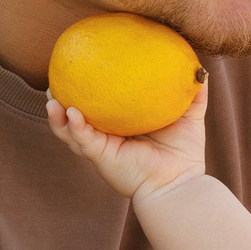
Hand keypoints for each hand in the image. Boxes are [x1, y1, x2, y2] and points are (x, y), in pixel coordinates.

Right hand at [47, 73, 208, 200]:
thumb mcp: (189, 116)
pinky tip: (72, 113)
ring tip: (50, 98)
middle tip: (54, 81)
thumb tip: (200, 68)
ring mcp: (102, 148)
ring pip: (70, 131)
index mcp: (122, 125)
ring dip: (58, 116)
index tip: (79, 67)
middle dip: (61, 101)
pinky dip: (74, 127)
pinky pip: (84, 140)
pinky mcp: (102, 158)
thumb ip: (192, 93)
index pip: (100, 105)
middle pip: (76, 117)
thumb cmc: (184, 153)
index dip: (88, 89)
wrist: (180, 183)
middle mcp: (107, 136)